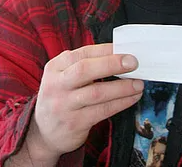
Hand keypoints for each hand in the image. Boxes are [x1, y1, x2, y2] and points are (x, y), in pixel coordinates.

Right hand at [29, 44, 142, 161]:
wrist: (43, 133)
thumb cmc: (60, 98)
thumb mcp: (62, 77)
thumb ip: (84, 65)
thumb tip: (118, 55)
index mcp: (55, 67)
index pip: (82, 54)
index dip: (105, 50)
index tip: (125, 48)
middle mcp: (57, 84)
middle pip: (85, 70)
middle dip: (112, 64)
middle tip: (133, 63)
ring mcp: (64, 105)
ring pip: (96, 92)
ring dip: (122, 87)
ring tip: (138, 83)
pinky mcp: (75, 123)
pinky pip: (102, 111)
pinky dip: (120, 103)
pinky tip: (131, 98)